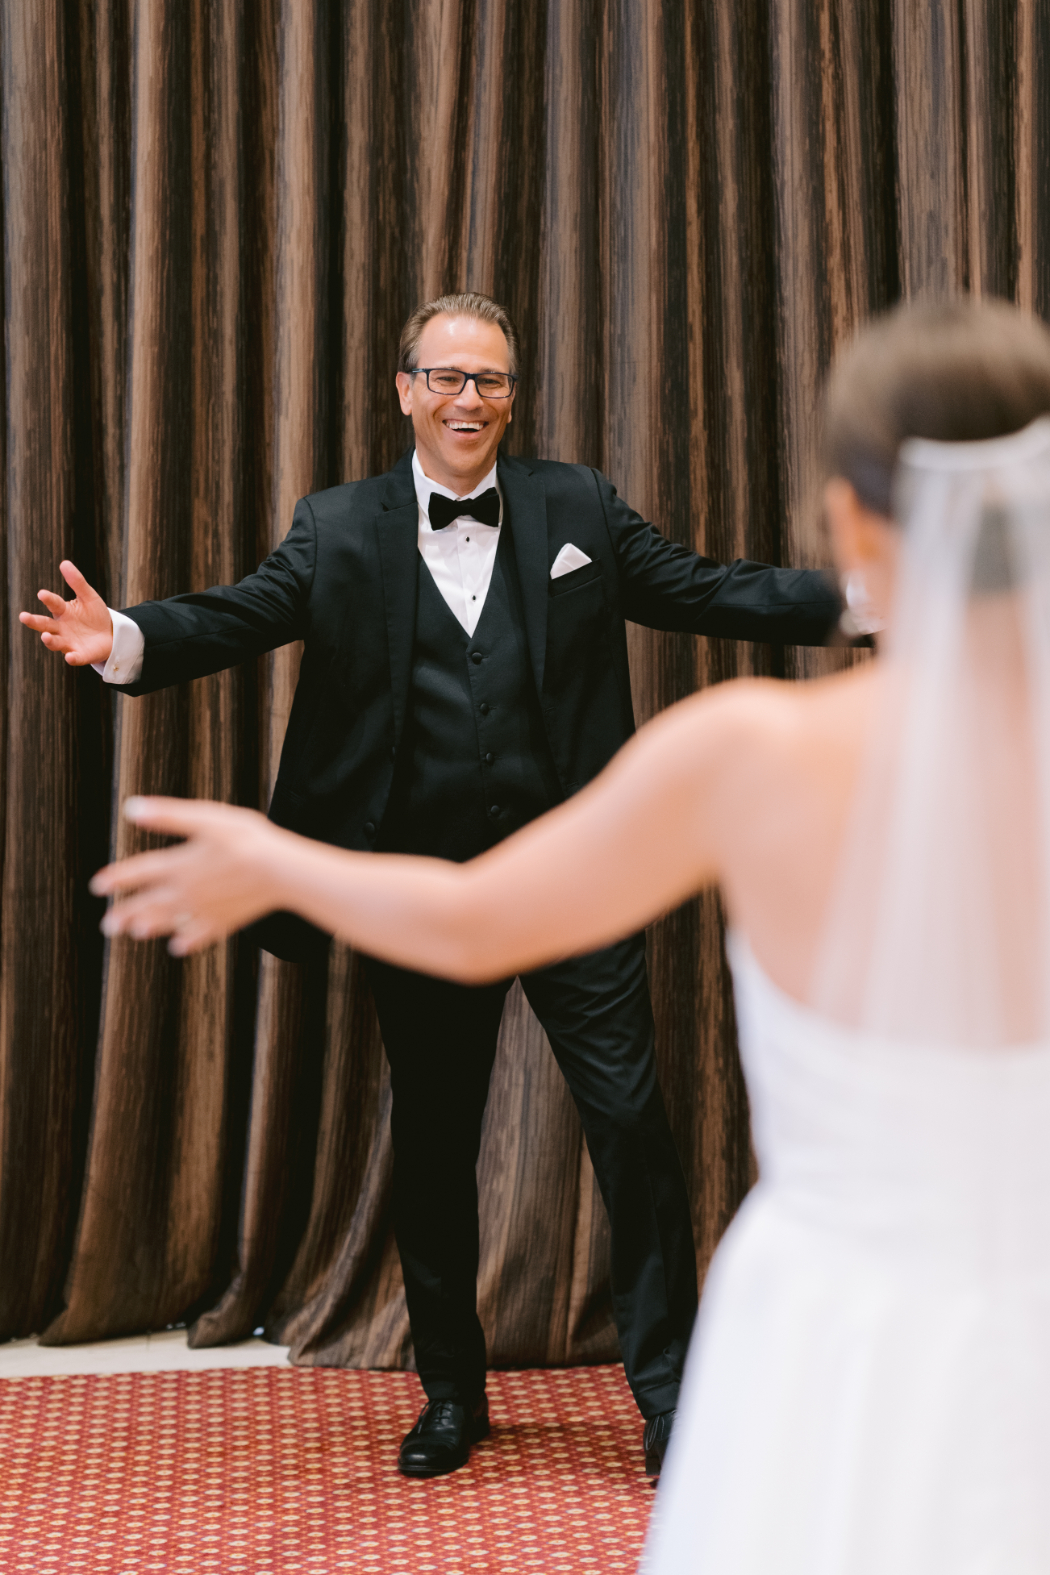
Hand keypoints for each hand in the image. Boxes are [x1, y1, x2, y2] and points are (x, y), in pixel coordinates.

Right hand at [19, 560, 113, 665]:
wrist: (111, 635)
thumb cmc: (95, 615)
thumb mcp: (89, 597)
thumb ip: (77, 582)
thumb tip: (64, 563)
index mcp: (63, 611)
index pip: (53, 604)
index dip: (48, 599)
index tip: (42, 593)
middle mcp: (61, 628)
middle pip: (45, 624)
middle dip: (34, 621)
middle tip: (23, 616)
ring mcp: (69, 642)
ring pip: (55, 642)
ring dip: (49, 640)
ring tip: (45, 636)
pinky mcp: (80, 655)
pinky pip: (74, 657)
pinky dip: (71, 658)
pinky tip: (70, 657)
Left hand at [91, 797, 283, 953]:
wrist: (280, 872)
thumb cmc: (247, 840)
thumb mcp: (206, 819)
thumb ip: (168, 815)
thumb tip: (132, 808)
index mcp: (178, 865)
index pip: (139, 873)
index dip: (116, 879)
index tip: (98, 886)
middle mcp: (186, 892)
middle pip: (148, 904)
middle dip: (125, 913)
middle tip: (108, 924)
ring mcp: (204, 910)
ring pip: (169, 922)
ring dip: (149, 927)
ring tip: (135, 933)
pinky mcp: (223, 921)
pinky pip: (199, 935)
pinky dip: (186, 941)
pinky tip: (178, 947)